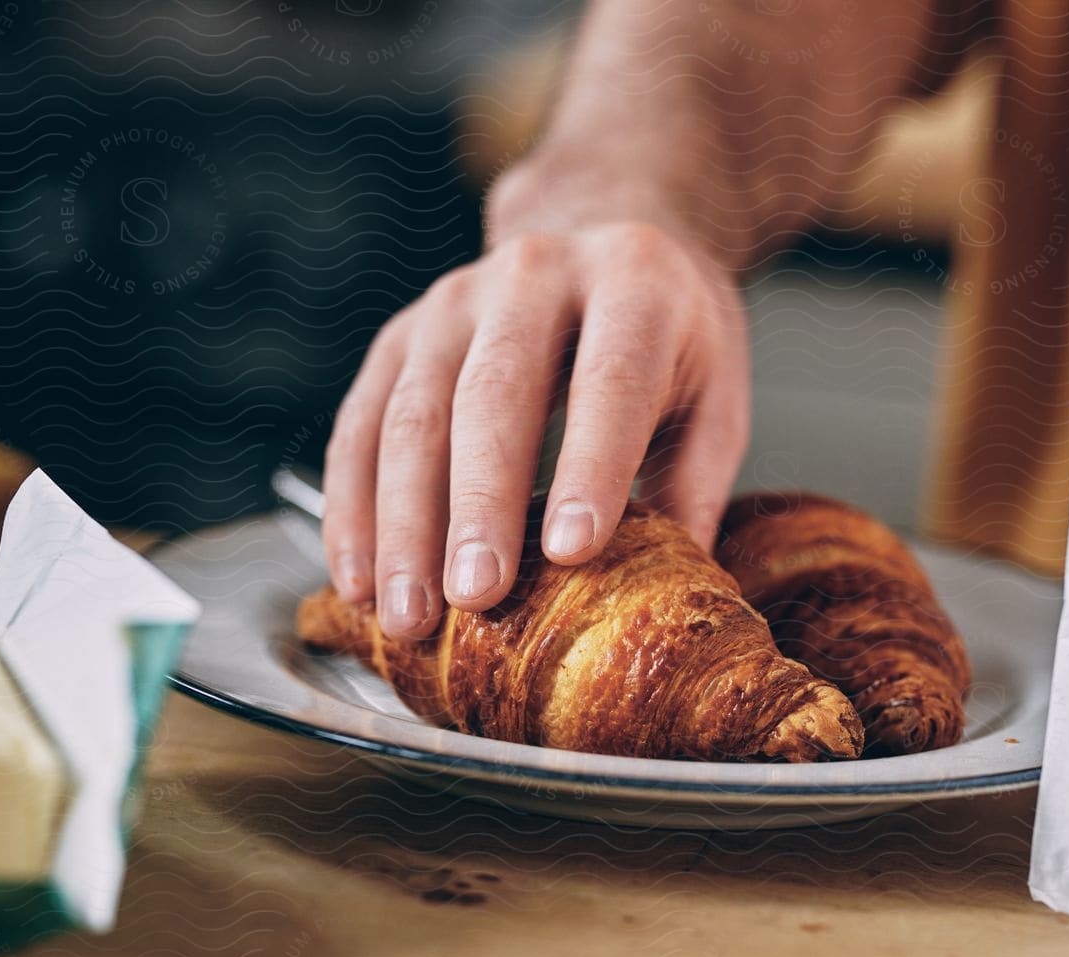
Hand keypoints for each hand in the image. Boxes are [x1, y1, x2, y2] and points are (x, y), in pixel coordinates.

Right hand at [322, 217, 751, 640]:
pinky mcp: (399, 335)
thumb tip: (676, 592)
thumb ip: (697, 486)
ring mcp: (453, 301)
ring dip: (403, 523)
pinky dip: (353, 508)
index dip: (590, 465)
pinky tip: (360, 579)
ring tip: (409, 614)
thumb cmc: (666, 337)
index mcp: (632, 284)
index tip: (573, 551)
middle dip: (479, 505)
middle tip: (474, 597)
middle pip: (495, 394)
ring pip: (414, 414)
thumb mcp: (716, 394)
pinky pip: (362, 424)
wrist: (602, 231)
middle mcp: (534, 276)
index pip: (609, 379)